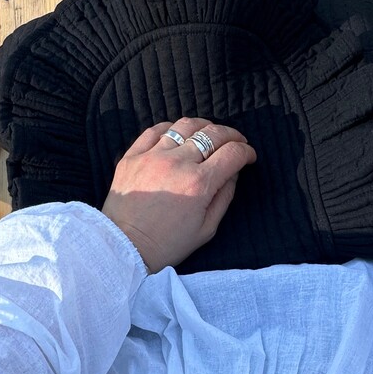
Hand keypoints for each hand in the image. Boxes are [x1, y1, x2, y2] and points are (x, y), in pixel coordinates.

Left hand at [101, 118, 256, 273]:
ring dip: (204, 126)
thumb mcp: (206, 230)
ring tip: (208, 135)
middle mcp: (177, 163)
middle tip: (236, 142)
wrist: (124, 248)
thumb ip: (224, 198)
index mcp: (199, 184)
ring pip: (185, 125)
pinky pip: (155, 130)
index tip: (249, 156)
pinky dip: (172, 128)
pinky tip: (179, 136)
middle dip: (231, 135)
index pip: (232, 153)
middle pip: (213, 133)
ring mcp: (153, 156)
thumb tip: (233, 174)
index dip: (246, 151)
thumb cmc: (166, 244)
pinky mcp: (133, 156)